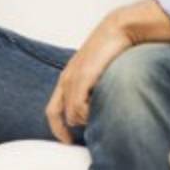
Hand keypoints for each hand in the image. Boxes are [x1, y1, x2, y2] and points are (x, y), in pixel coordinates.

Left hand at [45, 10, 134, 143]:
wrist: (118, 29)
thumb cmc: (111, 49)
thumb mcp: (96, 71)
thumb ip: (92, 87)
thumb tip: (96, 107)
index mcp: (67, 77)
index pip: (52, 110)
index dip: (57, 128)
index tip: (67, 140)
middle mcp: (66, 79)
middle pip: (58, 114)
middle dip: (69, 127)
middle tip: (85, 133)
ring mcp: (73, 78)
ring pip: (72, 114)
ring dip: (85, 119)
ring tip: (100, 110)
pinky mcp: (82, 77)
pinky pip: (79, 107)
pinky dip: (88, 113)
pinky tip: (100, 106)